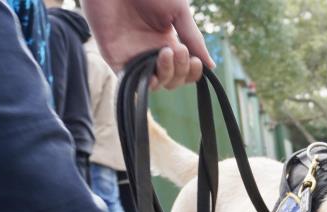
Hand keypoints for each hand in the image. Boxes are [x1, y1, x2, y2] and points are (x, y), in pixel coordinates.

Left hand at [81, 0, 214, 89]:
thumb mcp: (178, 11)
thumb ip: (193, 38)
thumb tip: (211, 66)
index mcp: (169, 42)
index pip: (185, 70)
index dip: (193, 71)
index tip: (195, 60)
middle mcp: (152, 53)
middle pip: (173, 80)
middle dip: (181, 70)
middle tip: (179, 49)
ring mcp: (134, 57)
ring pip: (156, 83)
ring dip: (166, 74)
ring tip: (166, 52)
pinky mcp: (115, 58)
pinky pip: (131, 82)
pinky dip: (143, 84)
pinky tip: (153, 75)